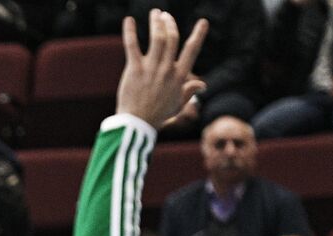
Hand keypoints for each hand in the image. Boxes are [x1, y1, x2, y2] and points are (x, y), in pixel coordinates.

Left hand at [116, 12, 207, 129]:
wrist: (137, 124)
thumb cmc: (158, 116)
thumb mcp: (177, 105)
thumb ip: (189, 91)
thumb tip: (203, 85)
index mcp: (179, 77)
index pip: (192, 51)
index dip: (198, 35)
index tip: (203, 22)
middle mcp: (167, 70)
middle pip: (172, 39)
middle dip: (170, 24)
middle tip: (166, 16)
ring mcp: (151, 69)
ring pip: (157, 38)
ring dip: (157, 23)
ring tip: (156, 13)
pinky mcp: (134, 70)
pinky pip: (132, 46)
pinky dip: (130, 31)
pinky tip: (129, 20)